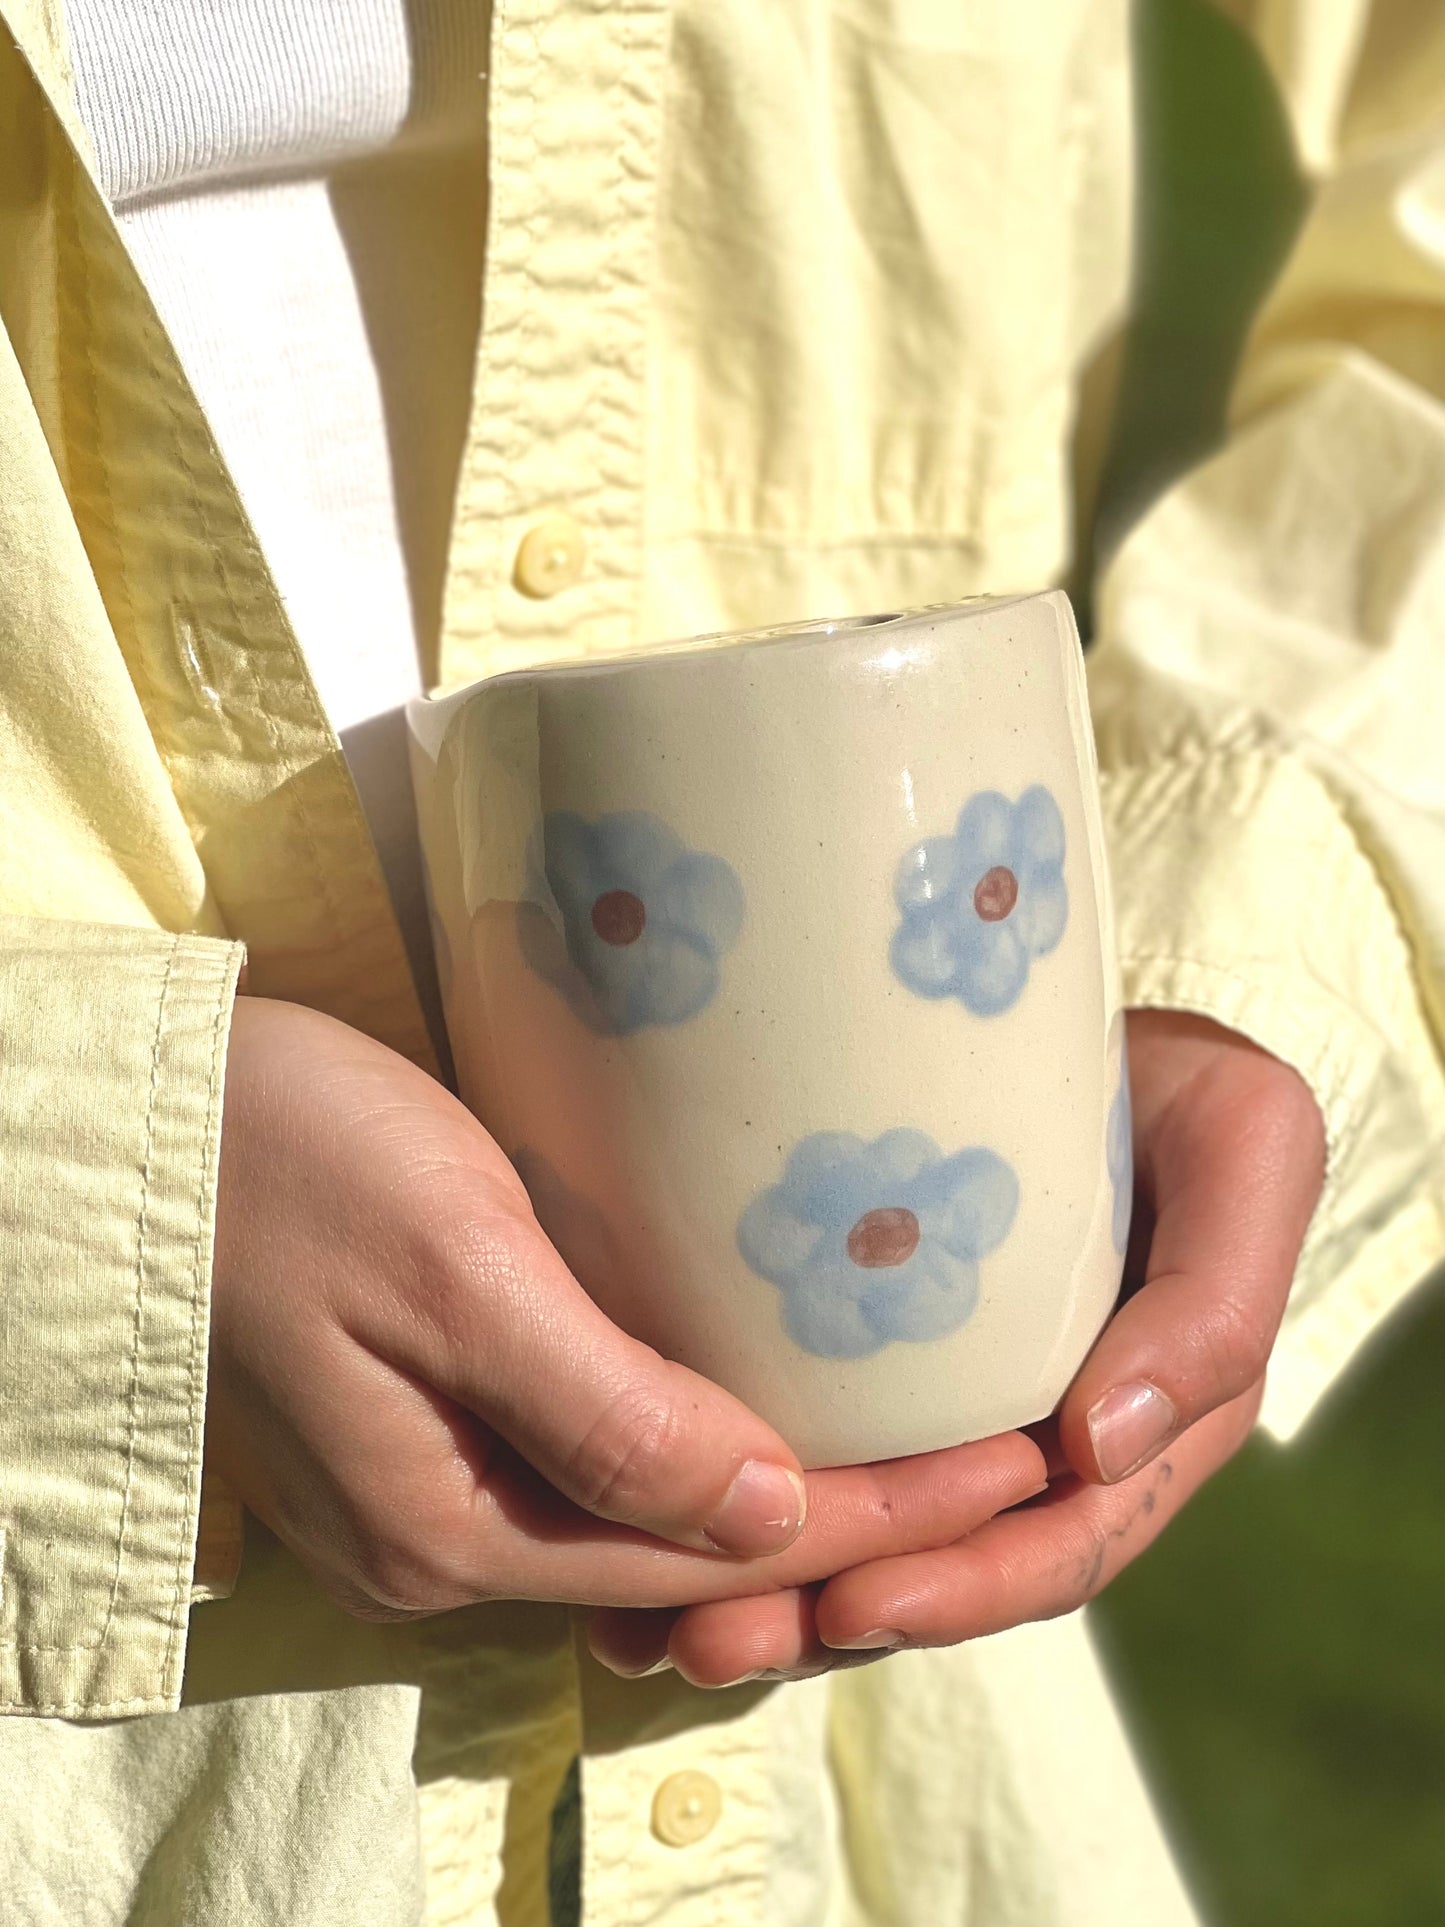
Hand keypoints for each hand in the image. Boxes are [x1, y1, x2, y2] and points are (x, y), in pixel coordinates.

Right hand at [206, 998, 1045, 1621]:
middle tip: (1003, 1443)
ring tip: (915, 1431)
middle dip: (859, 1517)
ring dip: (782, 1490)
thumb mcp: (452, 1264)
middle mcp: (449, 1536)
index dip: (887, 1512)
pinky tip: (762, 1400)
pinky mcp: (426, 1421)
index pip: (727, 1549)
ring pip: (652, 1522)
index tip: (1021, 1457)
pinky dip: (700, 1450)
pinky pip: (598, 1470)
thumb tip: (769, 1515)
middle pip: (699, 1559)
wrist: (139, 1112)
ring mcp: (433, 1484)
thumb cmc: (286, 1155)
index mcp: (460, 1522)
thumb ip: (605, 1410)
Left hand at [586, 1011, 1325, 1683]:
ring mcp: (953, 1413)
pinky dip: (736, 1507)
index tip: (854, 1605)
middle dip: (826, 1617)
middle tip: (709, 1640)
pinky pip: (808, 1454)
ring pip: (861, 1537)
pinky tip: (640, 1533)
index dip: (963, 1591)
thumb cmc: (1188, 1086)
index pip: (1055, 1548)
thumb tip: (1100, 1450)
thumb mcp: (1246, 1151)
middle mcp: (1039, 1444)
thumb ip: (1213, 1302)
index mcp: (1138, 1427)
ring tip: (652, 1621)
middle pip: (936, 1570)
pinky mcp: (872, 1371)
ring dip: (764, 1593)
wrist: (1080, 1029)